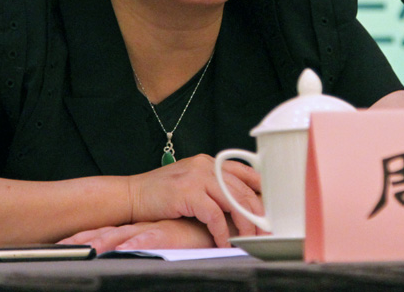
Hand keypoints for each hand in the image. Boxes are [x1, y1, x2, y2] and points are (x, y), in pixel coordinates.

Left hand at [62, 218, 213, 253]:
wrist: (210, 226)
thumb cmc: (188, 234)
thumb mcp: (160, 240)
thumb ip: (143, 243)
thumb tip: (124, 252)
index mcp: (135, 229)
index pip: (103, 233)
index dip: (82, 238)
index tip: (60, 245)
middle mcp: (138, 228)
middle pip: (105, 234)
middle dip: (83, 242)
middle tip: (61, 247)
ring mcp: (151, 230)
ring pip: (121, 237)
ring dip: (103, 244)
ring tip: (85, 251)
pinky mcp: (166, 234)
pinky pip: (148, 240)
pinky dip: (134, 245)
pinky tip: (122, 250)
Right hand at [125, 154, 262, 246]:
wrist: (130, 195)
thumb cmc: (159, 194)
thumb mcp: (189, 182)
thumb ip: (211, 186)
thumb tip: (236, 203)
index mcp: (208, 161)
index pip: (244, 171)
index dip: (262, 188)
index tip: (273, 205)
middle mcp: (205, 165)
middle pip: (243, 189)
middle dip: (258, 212)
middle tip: (266, 230)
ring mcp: (197, 177)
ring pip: (234, 202)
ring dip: (245, 224)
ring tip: (249, 240)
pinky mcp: (188, 193)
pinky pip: (214, 216)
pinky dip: (222, 232)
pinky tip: (224, 243)